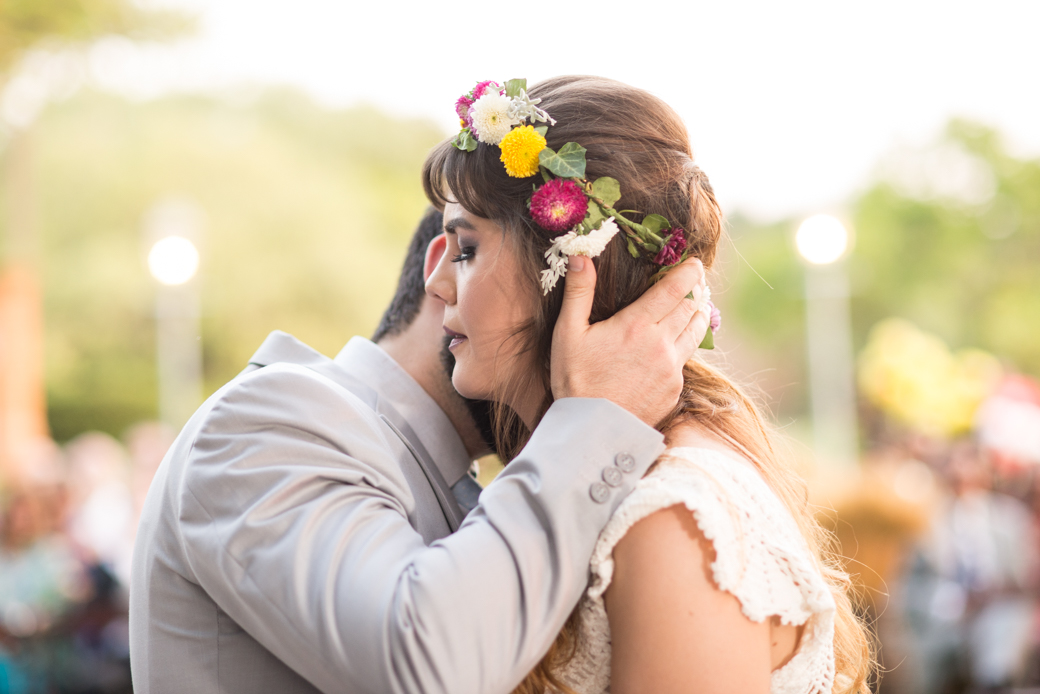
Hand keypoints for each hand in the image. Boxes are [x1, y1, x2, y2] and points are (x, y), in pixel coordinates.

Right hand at [551, 256, 709, 426]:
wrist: (592, 431)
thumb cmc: (575, 380)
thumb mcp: (568, 333)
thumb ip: (578, 292)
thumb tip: (580, 255)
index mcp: (637, 326)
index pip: (675, 289)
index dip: (689, 272)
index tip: (694, 263)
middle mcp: (662, 344)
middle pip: (692, 307)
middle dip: (695, 290)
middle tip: (693, 281)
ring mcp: (672, 369)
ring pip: (697, 332)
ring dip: (699, 314)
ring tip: (696, 305)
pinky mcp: (675, 389)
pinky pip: (686, 359)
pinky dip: (686, 345)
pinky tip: (675, 343)